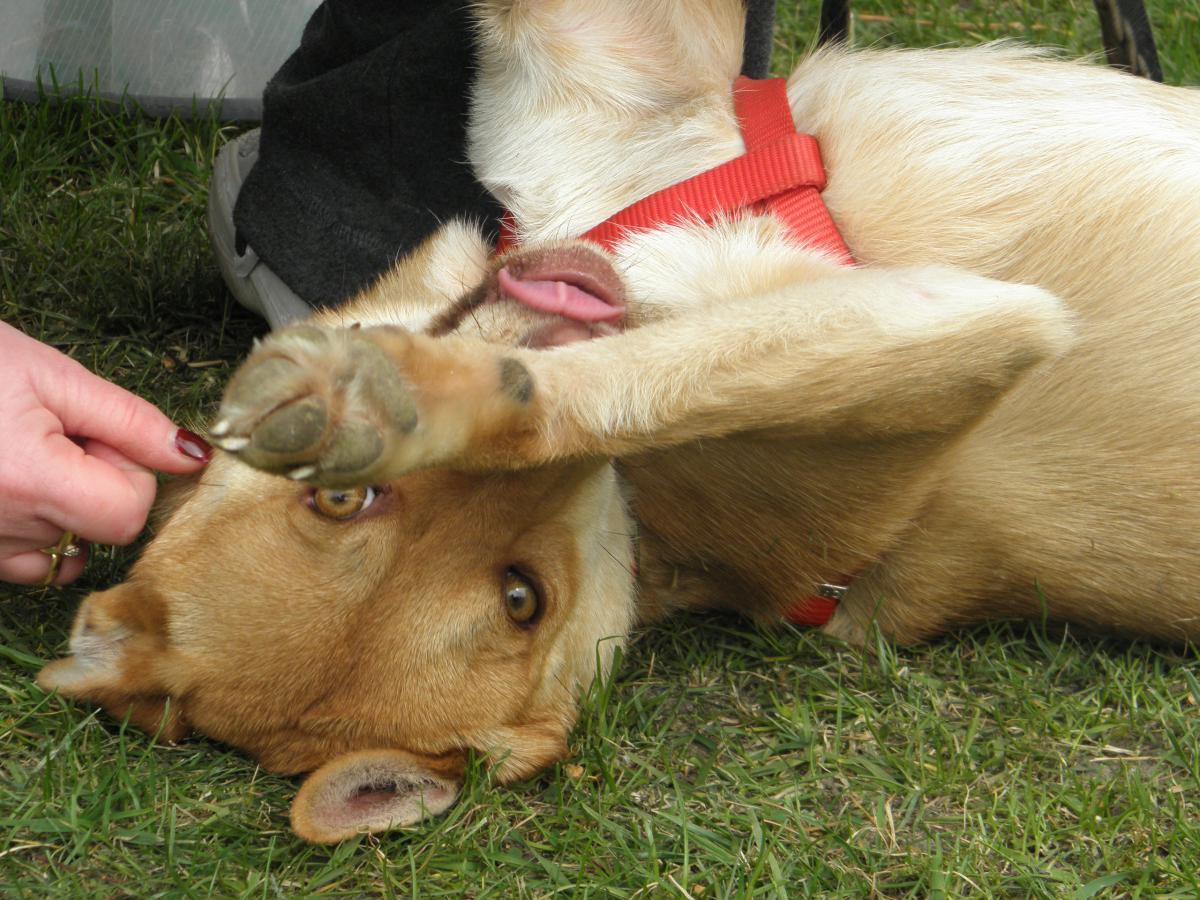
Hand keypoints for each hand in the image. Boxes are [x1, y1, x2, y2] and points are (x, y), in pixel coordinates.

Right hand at [0, 321, 211, 585]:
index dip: (129, 470)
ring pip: (64, 551)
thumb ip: (132, 422)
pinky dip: (33, 531)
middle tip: (57, 436)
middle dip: (99, 483)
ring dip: (65, 509)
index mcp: (26, 481)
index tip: (99, 435)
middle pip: (100, 532)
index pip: (127, 512)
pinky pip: (23, 563)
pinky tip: (12, 482)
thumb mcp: (54, 376)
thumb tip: (193, 459)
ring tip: (25, 456)